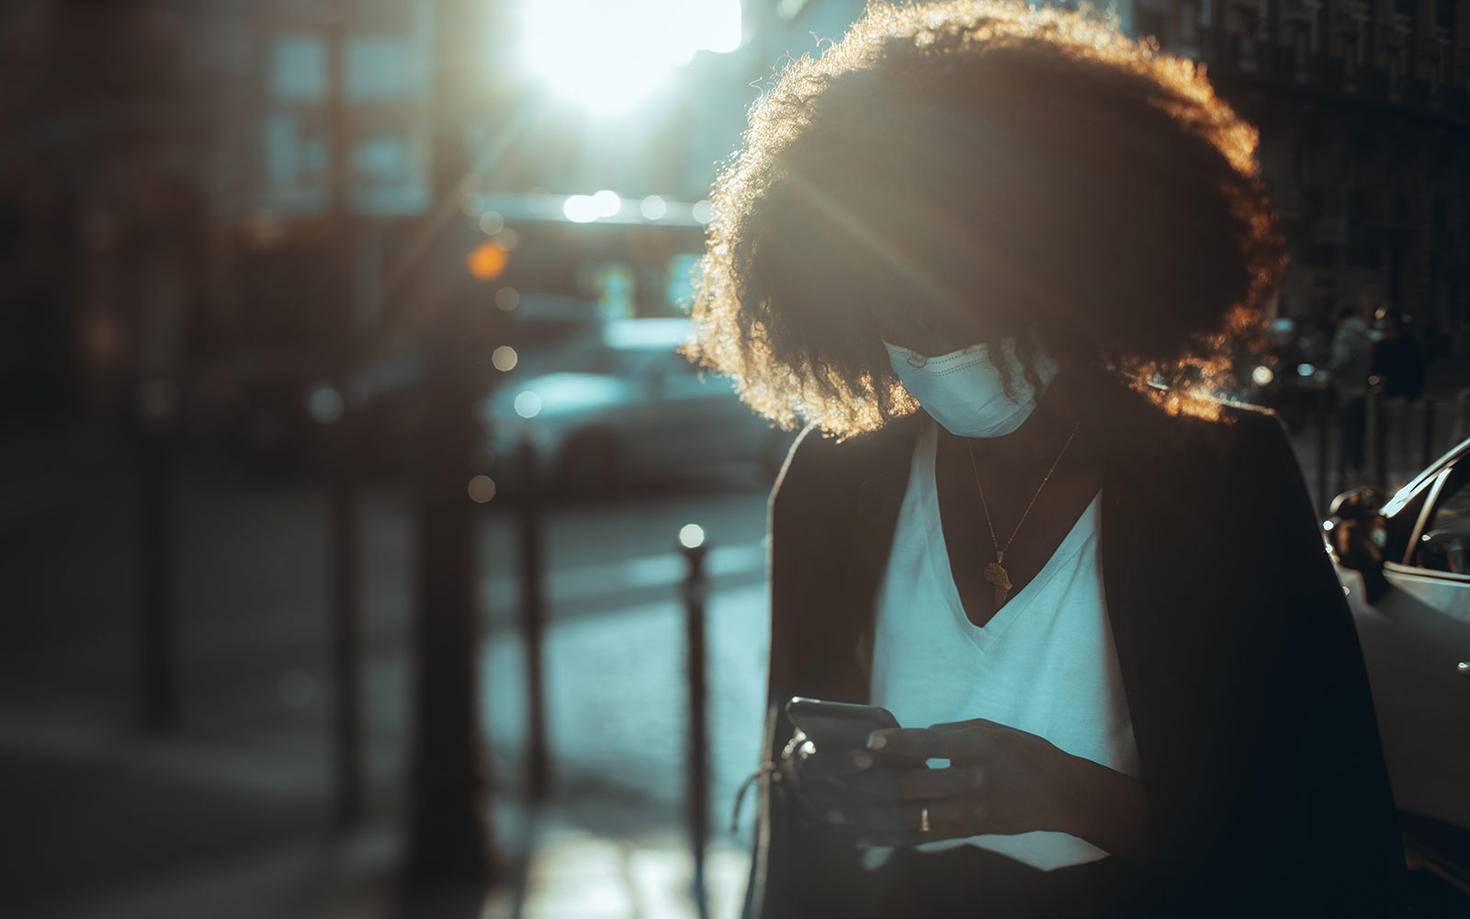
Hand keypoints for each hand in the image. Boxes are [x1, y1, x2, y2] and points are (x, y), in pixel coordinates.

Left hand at [808, 717, 1082, 846]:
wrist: (1060, 794)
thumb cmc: (1022, 751)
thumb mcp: (989, 729)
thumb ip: (947, 733)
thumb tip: (904, 739)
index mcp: (978, 748)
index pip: (933, 744)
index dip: (900, 743)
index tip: (869, 741)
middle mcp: (973, 782)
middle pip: (914, 785)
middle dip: (870, 783)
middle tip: (832, 778)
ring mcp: (970, 811)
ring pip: (911, 816)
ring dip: (870, 816)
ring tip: (834, 812)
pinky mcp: (967, 831)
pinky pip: (922, 837)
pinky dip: (889, 837)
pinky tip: (860, 837)